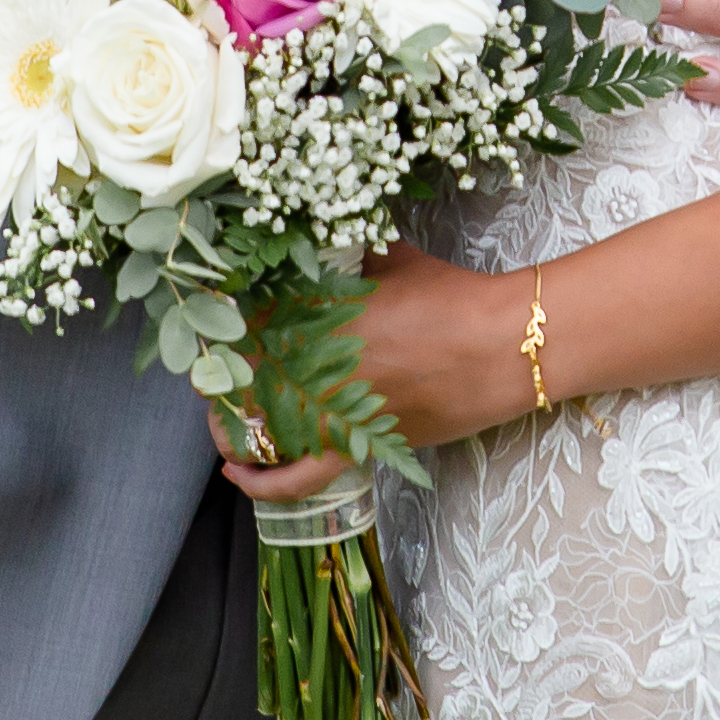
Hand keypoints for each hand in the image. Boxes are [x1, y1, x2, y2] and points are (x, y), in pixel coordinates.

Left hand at [212, 249, 527, 503]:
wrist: (500, 345)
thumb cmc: (449, 295)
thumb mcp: (389, 257)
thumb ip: (346, 252)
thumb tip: (322, 238)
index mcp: (311, 313)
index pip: (238, 320)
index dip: (221, 318)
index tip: (220, 313)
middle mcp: (309, 366)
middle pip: (234, 375)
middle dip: (220, 370)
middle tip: (222, 363)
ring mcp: (327, 412)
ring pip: (250, 428)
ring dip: (228, 423)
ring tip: (224, 416)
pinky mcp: (352, 448)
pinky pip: (295, 478)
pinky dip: (260, 481)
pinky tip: (237, 471)